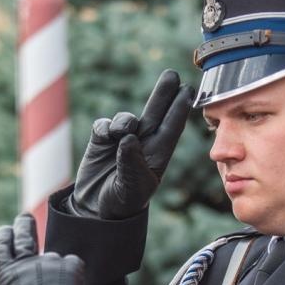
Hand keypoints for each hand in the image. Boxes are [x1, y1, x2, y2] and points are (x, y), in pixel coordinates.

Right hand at [0, 214, 83, 284]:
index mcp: (6, 273)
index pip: (2, 244)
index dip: (5, 235)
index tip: (7, 230)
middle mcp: (26, 261)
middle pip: (24, 233)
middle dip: (24, 223)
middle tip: (25, 218)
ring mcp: (50, 261)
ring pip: (55, 260)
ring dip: (56, 272)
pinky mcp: (70, 264)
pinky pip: (73, 265)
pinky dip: (73, 276)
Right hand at [71, 69, 193, 219]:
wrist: (95, 210)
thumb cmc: (122, 202)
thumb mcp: (131, 187)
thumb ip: (131, 162)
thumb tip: (128, 136)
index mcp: (157, 155)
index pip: (171, 128)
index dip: (180, 109)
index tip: (188, 92)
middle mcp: (142, 143)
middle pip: (155, 113)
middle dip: (164, 93)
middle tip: (173, 75)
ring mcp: (121, 140)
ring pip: (127, 118)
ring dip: (124, 121)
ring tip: (120, 133)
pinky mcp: (102, 140)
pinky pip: (104, 125)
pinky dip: (105, 128)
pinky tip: (105, 138)